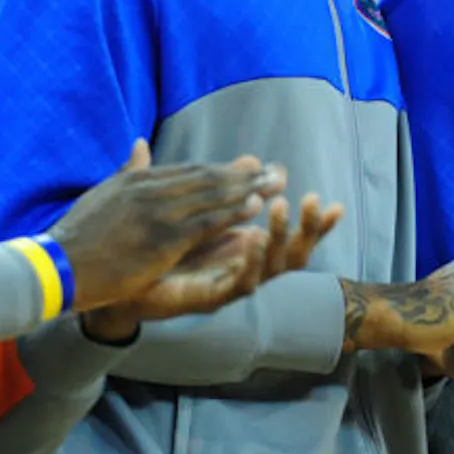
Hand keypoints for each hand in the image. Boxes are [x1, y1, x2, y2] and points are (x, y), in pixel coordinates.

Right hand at [52, 139, 285, 313]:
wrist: (58, 266)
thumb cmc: (77, 236)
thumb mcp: (103, 194)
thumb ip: (128, 171)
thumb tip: (139, 145)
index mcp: (137, 179)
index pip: (190, 170)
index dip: (223, 169)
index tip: (248, 166)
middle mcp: (150, 189)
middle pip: (207, 177)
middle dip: (244, 174)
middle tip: (274, 170)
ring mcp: (156, 213)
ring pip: (212, 196)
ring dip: (248, 189)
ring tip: (275, 183)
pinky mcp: (162, 240)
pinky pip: (206, 223)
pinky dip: (233, 212)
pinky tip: (255, 209)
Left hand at [82, 192, 342, 340]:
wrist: (118, 280)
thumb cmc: (155, 247)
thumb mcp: (191, 208)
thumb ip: (217, 183)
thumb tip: (246, 156)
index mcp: (242, 245)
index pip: (288, 233)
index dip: (312, 222)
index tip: (334, 204)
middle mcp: (242, 265)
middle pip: (291, 252)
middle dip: (310, 230)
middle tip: (318, 201)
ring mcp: (228, 282)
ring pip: (270, 266)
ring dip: (278, 236)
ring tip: (279, 206)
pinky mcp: (211, 297)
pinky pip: (239, 283)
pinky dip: (249, 261)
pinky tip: (254, 239)